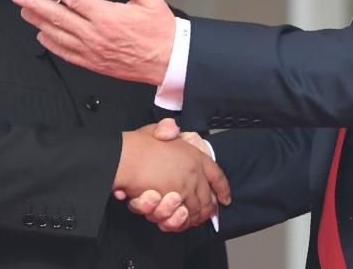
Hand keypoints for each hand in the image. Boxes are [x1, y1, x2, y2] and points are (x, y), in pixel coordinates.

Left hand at [11, 0, 173, 84]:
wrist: (168, 61)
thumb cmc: (161, 31)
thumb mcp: (152, 1)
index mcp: (108, 15)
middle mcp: (96, 33)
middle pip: (59, 16)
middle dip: (36, 5)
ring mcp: (93, 50)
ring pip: (59, 35)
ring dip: (39, 23)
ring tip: (24, 13)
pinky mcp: (94, 63)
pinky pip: (67, 53)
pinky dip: (52, 44)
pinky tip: (42, 36)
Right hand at [113, 121, 229, 229]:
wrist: (127, 157)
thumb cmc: (138, 145)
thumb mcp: (156, 131)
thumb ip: (167, 129)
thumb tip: (172, 129)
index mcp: (194, 156)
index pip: (216, 175)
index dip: (222, 188)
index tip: (225, 198)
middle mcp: (194, 173)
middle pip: (208, 197)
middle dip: (208, 209)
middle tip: (206, 215)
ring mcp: (186, 187)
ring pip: (196, 209)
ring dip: (195, 217)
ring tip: (193, 221)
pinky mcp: (174, 200)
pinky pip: (184, 216)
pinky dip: (183, 222)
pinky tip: (181, 221)